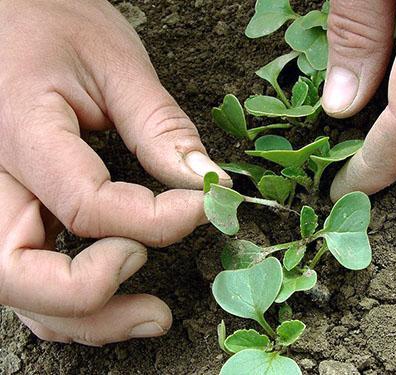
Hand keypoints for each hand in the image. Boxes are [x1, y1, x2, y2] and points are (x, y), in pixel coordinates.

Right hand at [0, 0, 228, 345]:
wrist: (9, 15)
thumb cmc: (53, 23)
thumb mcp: (115, 63)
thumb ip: (160, 128)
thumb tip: (207, 183)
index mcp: (17, 129)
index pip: (87, 205)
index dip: (157, 221)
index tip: (204, 205)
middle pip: (20, 274)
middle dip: (95, 299)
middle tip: (160, 300)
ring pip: (20, 291)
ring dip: (85, 317)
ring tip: (152, 314)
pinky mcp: (6, 208)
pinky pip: (28, 275)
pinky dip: (71, 301)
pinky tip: (117, 291)